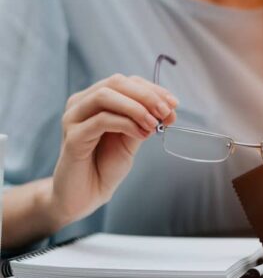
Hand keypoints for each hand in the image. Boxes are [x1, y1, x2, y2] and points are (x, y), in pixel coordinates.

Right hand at [47, 74, 177, 229]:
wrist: (86, 195)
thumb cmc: (105, 166)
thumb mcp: (132, 139)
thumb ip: (144, 121)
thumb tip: (166, 109)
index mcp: (95, 100)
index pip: (126, 82)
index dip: (152, 89)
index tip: (174, 104)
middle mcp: (81, 104)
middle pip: (115, 82)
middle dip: (147, 95)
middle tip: (166, 112)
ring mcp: (74, 118)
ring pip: (105, 96)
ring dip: (136, 107)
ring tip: (154, 124)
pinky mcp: (73, 137)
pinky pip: (101, 120)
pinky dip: (126, 124)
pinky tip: (141, 134)